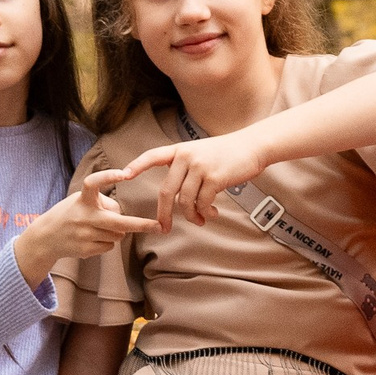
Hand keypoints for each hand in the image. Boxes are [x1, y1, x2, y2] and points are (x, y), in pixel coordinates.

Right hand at [14, 169, 156, 284]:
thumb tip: (124, 215)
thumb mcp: (81, 201)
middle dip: (141, 225)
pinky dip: (107, 243)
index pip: (94, 183)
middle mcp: (83, 217)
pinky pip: (109, 247)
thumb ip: (102, 203)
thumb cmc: (70, 214)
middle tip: (159, 226)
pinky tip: (92, 239)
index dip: (108, 176)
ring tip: (99, 228)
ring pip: (117, 235)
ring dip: (116, 232)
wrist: (46, 238)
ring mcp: (85, 235)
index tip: (125, 173)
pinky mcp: (86, 250)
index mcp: (82, 199)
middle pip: (119, 222)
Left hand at [119, 130, 270, 227]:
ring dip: (192, 216)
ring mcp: (200, 167)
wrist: (252, 147)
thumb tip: (177, 198)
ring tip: (200, 219)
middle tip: (164, 228)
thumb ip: (186, 168)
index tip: (123, 175)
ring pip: (185, 201)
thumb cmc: (227, 153)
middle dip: (164, 213)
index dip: (137, 165)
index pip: (153, 156)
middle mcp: (186, 157)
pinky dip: (205, 213)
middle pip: (166, 191)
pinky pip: (202, 203)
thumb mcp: (201, 153)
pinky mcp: (214, 178)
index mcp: (180, 150)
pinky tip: (212, 213)